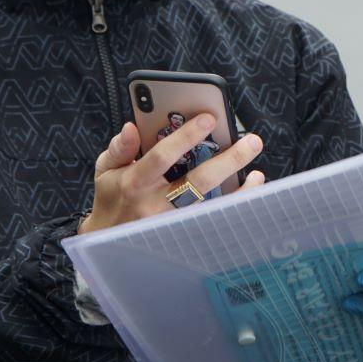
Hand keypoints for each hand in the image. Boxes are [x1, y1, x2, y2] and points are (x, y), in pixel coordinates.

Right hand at [77, 115, 264, 233]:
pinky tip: (250, 191)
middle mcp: (155, 206)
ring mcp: (172, 226)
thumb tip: (132, 127)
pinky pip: (215, 223)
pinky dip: (235, 207)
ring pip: (213, 208)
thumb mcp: (106, 171)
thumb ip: (120, 148)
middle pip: (198, 182)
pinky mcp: (183, 238)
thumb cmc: (112, 199)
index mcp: (135, 183)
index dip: (186, 136)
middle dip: (228, 160)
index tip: (210, 117)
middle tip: (252, 141)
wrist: (107, 244)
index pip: (163, 156)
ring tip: (257, 172)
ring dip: (239, 191)